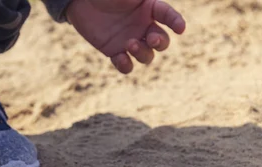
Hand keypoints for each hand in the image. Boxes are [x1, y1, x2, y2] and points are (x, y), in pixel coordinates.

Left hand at [66, 0, 185, 73]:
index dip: (176, 22)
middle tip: (150, 39)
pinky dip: (125, 65)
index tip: (180, 28)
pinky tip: (120, 58)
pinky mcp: (114, 52)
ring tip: (130, 44)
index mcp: (149, 8)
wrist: (81, 2)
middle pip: (161, 41)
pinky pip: (126, 65)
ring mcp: (130, 40)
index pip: (168, 16)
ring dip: (142, 54)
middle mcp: (143, 26)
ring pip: (146, 56)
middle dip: (160, 43)